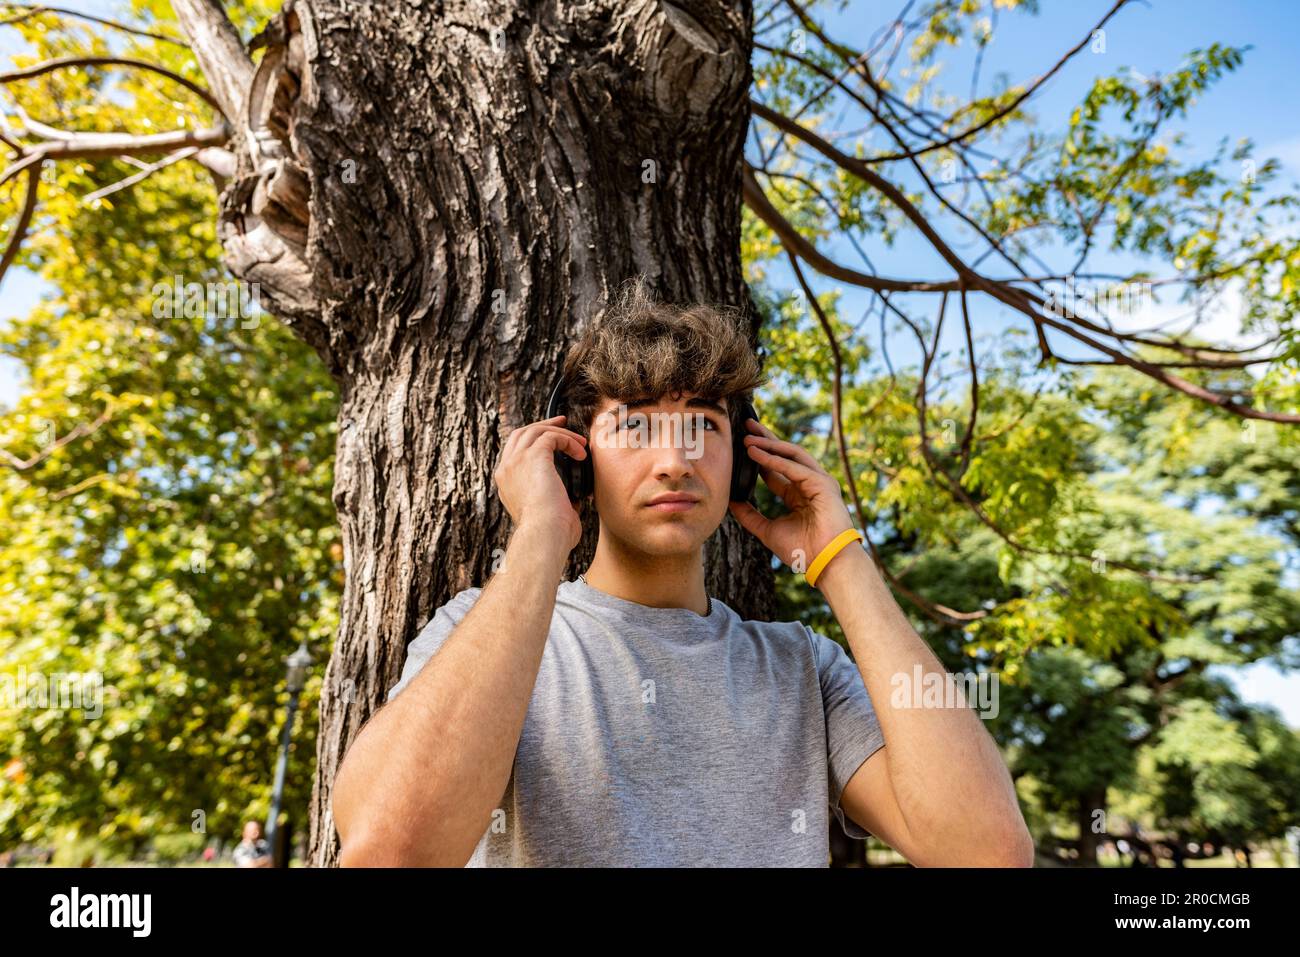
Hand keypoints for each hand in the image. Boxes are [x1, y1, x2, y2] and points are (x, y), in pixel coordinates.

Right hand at [494, 414, 586, 552]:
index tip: (553, 439)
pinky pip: (551, 436)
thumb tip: (574, 499)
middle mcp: (506, 469)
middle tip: (563, 422)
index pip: (515, 451)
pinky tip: (580, 453)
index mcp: (506, 482)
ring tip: (580, 442)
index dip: (534, 441)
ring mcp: (517, 461)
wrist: (544, 535)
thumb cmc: (549, 534)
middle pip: (521, 434)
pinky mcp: (533, 456)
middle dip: (543, 425)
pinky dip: (568, 440)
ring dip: (560, 433)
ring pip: (536, 431)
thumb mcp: (546, 515)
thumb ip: (555, 502)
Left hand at [727, 418, 856, 576]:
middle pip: (784, 454)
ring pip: (791, 455)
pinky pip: (794, 467)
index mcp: (798, 494)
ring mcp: (818, 482)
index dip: (758, 456)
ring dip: (768, 444)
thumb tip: (731, 503)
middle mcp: (809, 484)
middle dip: (765, 439)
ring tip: (747, 436)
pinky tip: (756, 453)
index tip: (739, 445)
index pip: (775, 468)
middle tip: (745, 425)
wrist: (825, 564)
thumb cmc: (802, 551)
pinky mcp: (822, 484)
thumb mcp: (767, 530)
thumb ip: (750, 516)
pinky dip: (774, 459)